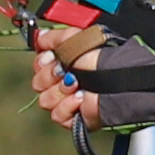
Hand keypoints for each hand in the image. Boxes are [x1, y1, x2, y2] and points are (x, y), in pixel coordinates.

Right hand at [26, 0, 107, 132]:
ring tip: (79, 85)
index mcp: (64, 63)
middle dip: (51, 76)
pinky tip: (81, 99)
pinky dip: (68, 105)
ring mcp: (68, 101)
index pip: (38, 65)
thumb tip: (40, 37)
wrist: (117, 80)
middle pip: (38, 83)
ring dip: (60, 91)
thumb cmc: (103, 60)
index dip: (42, 62)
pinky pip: (57, 115)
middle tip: (69, 72)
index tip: (53, 57)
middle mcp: (64, 81)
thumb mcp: (76, 39)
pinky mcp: (74, 118)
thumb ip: (54, 37)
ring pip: (45, 100)